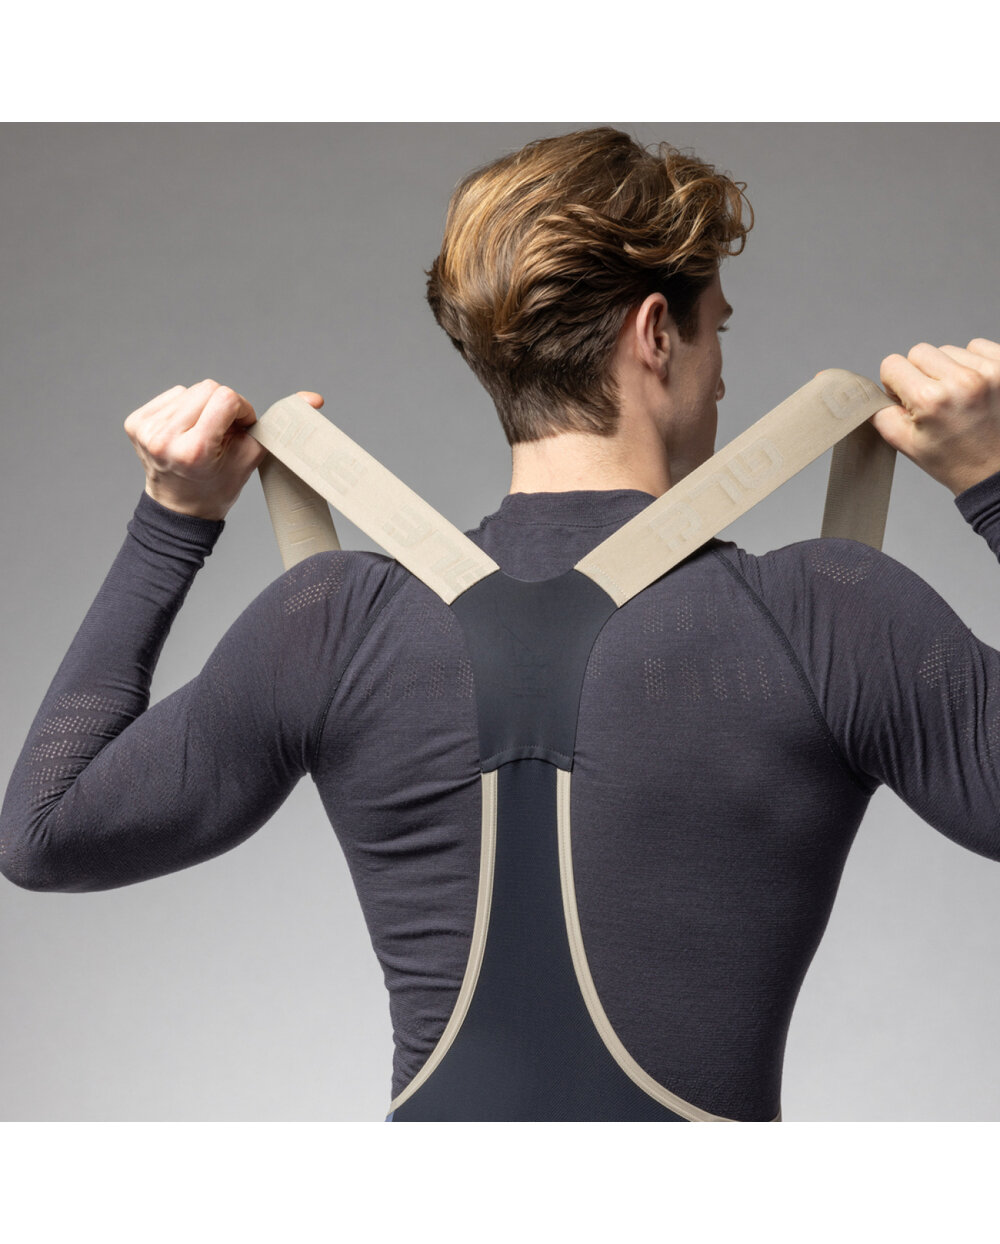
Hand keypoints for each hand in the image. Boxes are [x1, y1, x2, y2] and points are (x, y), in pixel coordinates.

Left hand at [124, 380, 324, 519]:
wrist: (179, 509)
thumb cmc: (218, 487)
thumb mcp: (252, 457)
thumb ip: (278, 426)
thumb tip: (313, 398)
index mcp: (194, 449)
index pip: (226, 398)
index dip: (241, 409)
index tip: (241, 427)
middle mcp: (164, 437)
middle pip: (208, 388)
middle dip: (223, 405)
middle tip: (224, 432)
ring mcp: (146, 429)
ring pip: (190, 390)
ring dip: (203, 407)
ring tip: (203, 434)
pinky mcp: (136, 423)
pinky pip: (172, 395)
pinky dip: (185, 408)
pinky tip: (186, 431)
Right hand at [868, 339, 999, 495]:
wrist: (995, 470)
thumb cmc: (952, 459)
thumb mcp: (904, 443)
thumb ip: (879, 412)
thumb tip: (870, 390)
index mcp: (931, 399)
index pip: (893, 364)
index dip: (895, 383)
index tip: (909, 401)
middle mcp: (962, 380)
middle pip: (920, 351)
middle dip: (920, 373)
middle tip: (934, 402)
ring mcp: (989, 371)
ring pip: (948, 349)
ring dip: (948, 369)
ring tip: (958, 398)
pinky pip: (977, 346)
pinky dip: (971, 363)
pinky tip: (975, 388)